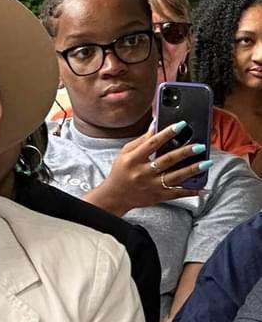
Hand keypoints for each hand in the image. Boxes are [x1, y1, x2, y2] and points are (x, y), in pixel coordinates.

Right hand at [92, 124, 208, 214]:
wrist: (115, 196)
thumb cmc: (121, 171)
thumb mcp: (125, 153)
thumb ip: (142, 140)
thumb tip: (156, 124)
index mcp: (133, 160)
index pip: (152, 143)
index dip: (167, 133)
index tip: (181, 125)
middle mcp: (142, 173)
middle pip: (167, 160)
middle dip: (185, 152)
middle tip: (200, 146)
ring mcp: (151, 186)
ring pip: (175, 177)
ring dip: (192, 170)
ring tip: (206, 163)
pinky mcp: (157, 196)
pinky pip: (176, 193)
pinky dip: (189, 191)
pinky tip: (201, 187)